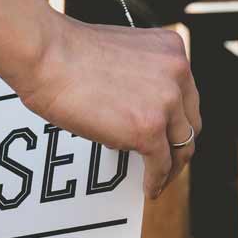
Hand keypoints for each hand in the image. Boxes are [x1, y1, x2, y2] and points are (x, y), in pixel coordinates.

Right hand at [13, 18, 200, 198]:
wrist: (47, 55)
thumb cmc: (66, 51)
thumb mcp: (120, 54)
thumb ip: (138, 78)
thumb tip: (133, 111)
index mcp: (172, 50)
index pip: (187, 94)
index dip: (178, 119)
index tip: (170, 134)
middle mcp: (177, 74)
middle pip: (190, 122)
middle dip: (179, 146)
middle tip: (168, 162)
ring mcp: (165, 103)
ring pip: (181, 147)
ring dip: (171, 168)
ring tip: (158, 180)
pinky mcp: (147, 130)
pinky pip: (160, 166)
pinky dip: (155, 181)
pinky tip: (147, 188)